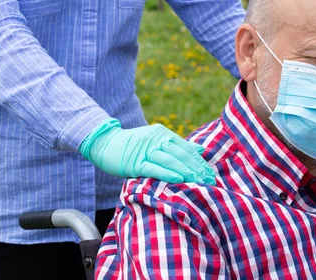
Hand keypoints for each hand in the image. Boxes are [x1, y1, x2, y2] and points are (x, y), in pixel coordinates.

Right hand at [79, 118, 215, 184]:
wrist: (105, 143)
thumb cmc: (133, 145)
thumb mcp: (156, 141)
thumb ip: (178, 145)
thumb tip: (201, 149)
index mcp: (163, 134)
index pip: (186, 148)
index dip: (199, 161)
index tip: (210, 173)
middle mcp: (156, 139)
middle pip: (181, 154)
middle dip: (197, 168)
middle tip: (210, 180)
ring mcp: (145, 150)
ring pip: (170, 160)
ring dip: (186, 171)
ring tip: (199, 181)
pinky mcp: (135, 162)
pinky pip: (153, 168)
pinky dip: (167, 173)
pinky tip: (179, 178)